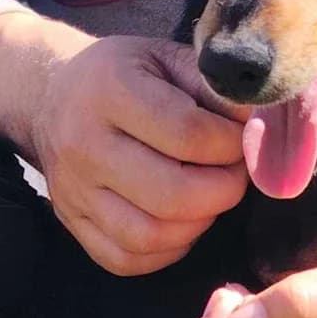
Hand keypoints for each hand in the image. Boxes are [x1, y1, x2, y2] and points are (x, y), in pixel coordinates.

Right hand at [30, 34, 248, 274]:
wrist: (53, 95)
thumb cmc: (127, 75)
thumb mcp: (169, 59)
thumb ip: (216, 90)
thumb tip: (263, 129)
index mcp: (110, 90)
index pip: (190, 135)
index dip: (233, 144)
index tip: (244, 140)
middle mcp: (83, 143)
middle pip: (173, 195)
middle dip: (224, 190)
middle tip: (234, 174)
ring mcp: (73, 189)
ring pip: (150, 235)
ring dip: (198, 223)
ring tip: (209, 195)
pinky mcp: (71, 222)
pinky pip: (127, 259)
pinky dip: (167, 249)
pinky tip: (182, 221)